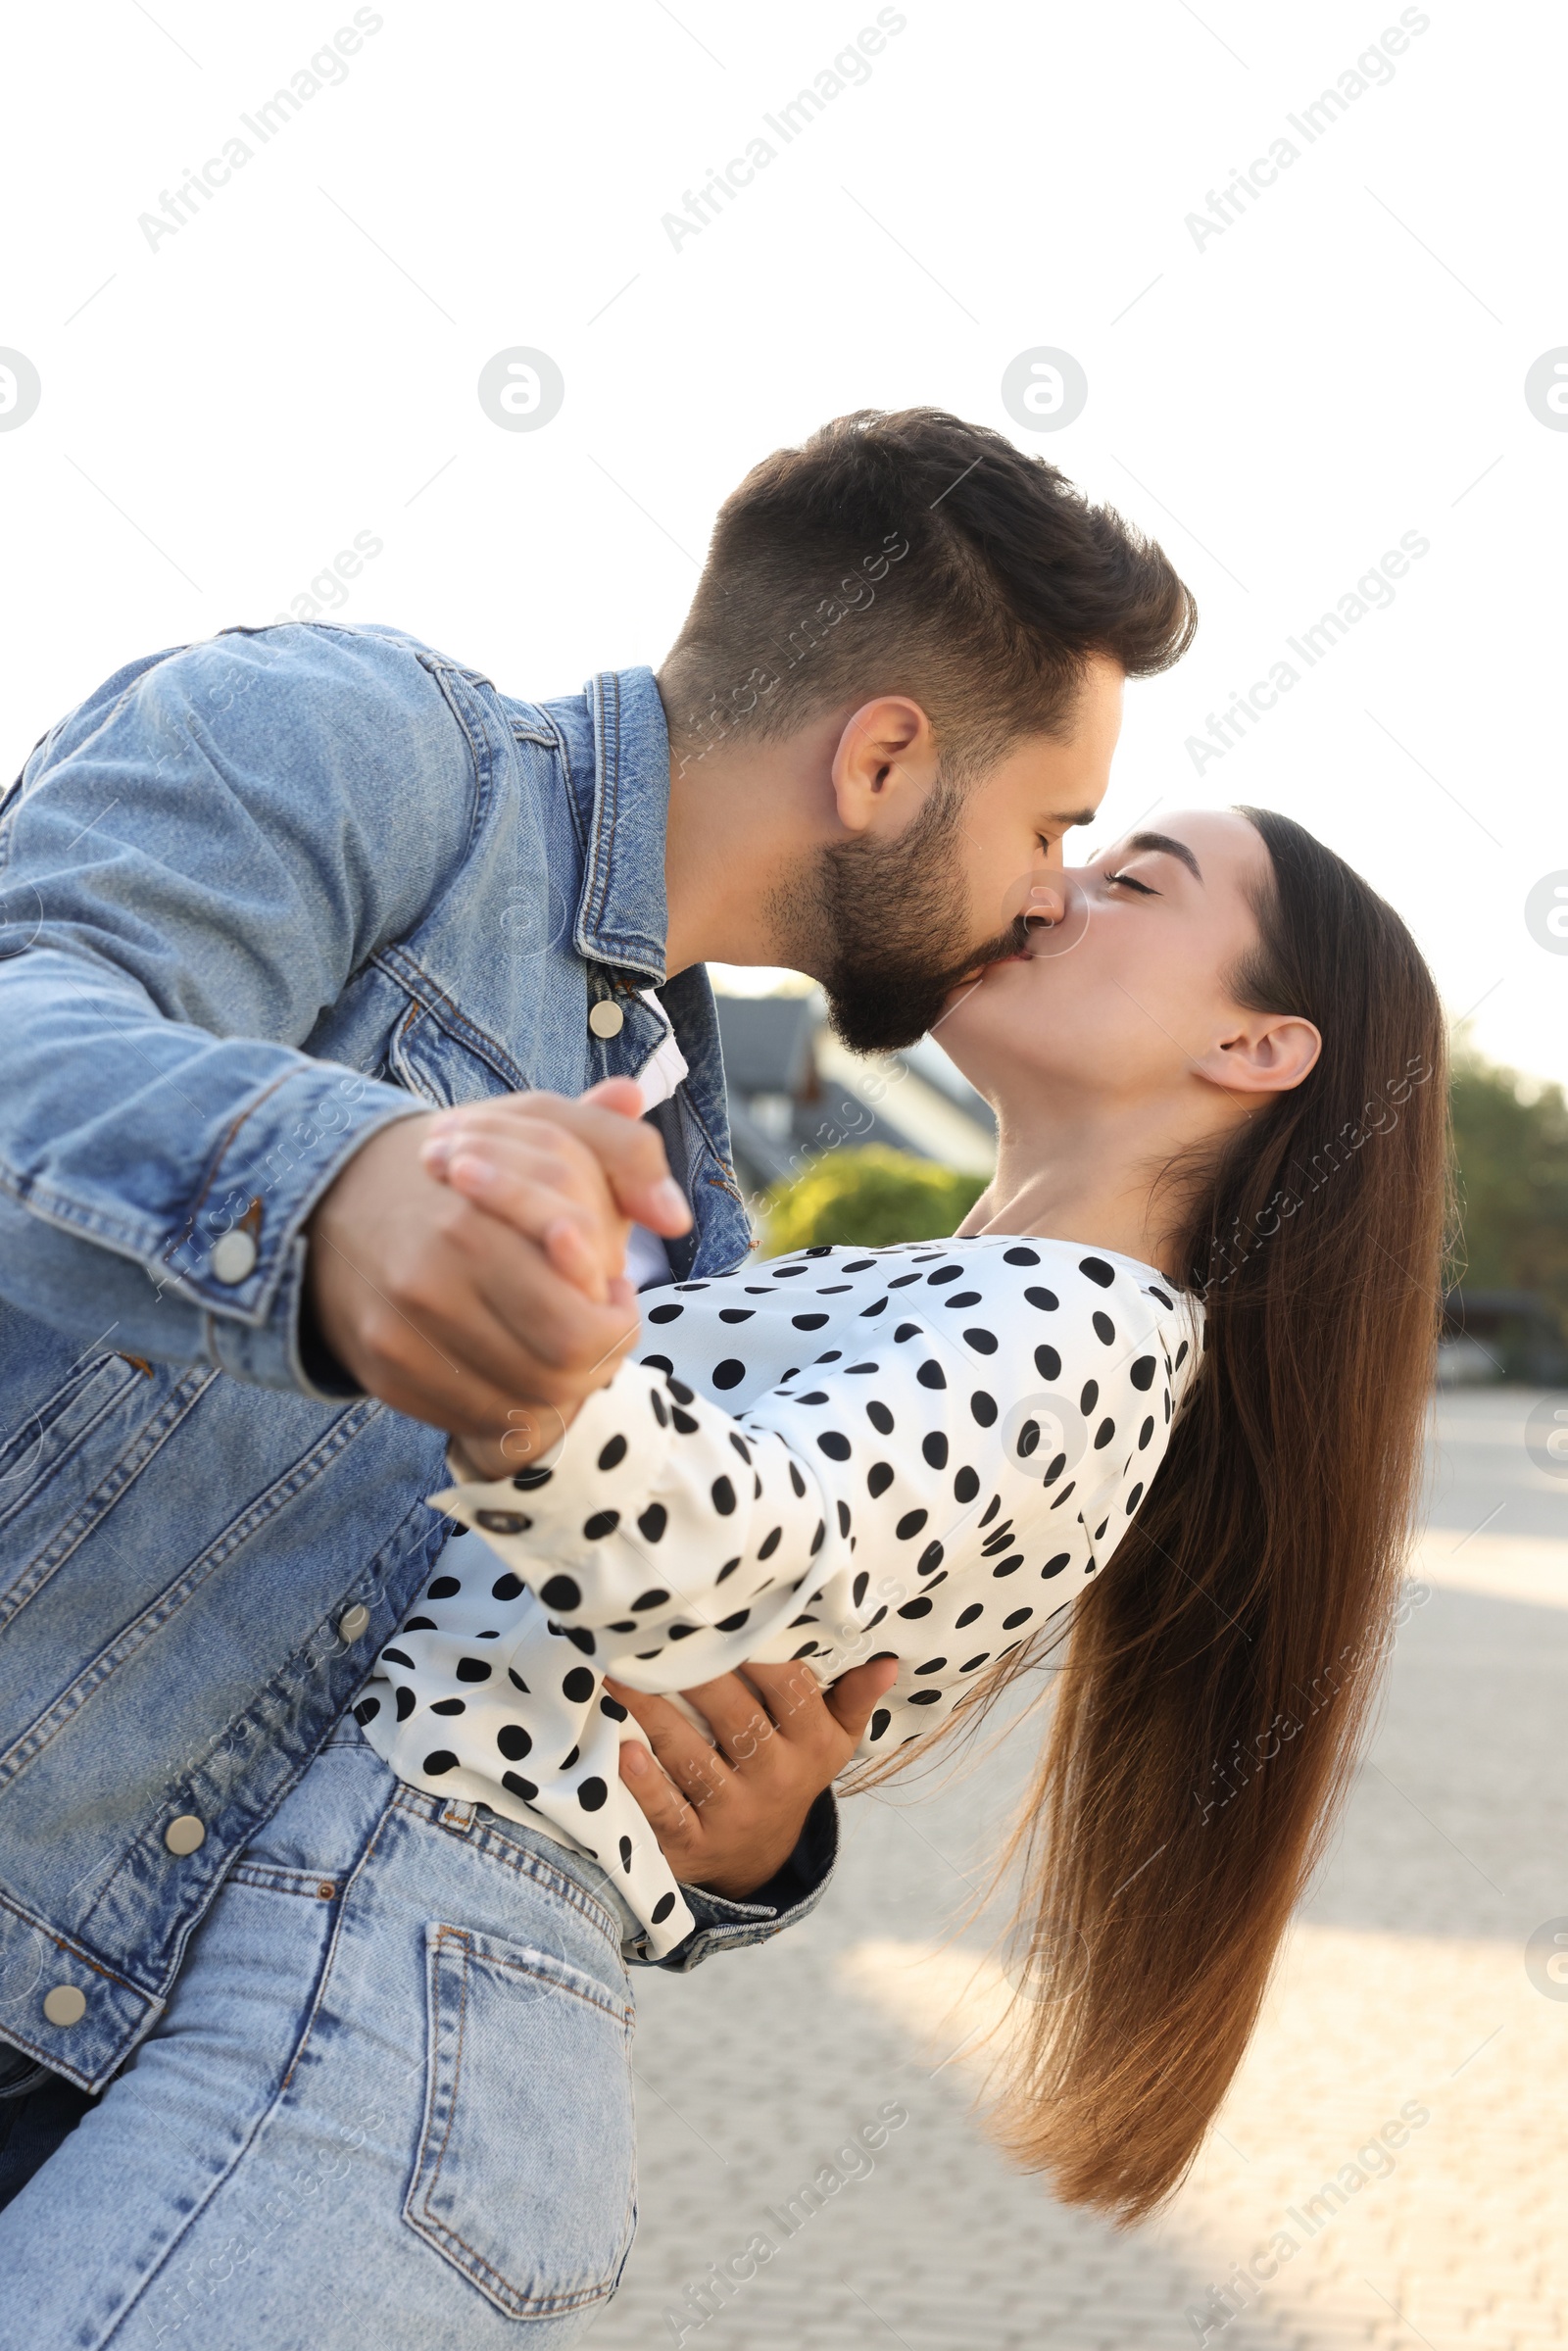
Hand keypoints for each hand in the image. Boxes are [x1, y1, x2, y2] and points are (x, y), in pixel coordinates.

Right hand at [305, 1079, 688, 1460]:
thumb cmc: (465, 1161)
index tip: (615, 1290)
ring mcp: (400, 1332)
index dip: (619, 1319)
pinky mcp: (383, 1371)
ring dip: (562, 1387)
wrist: (336, 1194)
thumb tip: (676, 1216)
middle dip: (599, 1358)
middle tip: (598, 1325)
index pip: (582, 1320)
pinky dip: (512, 1404)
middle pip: (558, 1368)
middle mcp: (429, 1281)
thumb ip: (624, 1151)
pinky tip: (519, 1361)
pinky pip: (473, 1419)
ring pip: (522, 1404)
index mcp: (474, 1218)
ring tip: (562, 1342)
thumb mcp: (544, 1125)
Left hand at [607, 1655, 899, 1900]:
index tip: (726, 1610)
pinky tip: (623, 1752)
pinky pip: (668, 1814)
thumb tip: (886, 1660)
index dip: (759, 1650)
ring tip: (620, 1674)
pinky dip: (645, 1787)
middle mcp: (774, 1778)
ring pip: (693, 1760)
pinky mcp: (693, 1845)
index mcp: (810, 1744)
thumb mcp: (831, 1742)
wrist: (758, 1860)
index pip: (789, 1688)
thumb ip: (853, 1699)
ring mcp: (732, 1813)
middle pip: (736, 1718)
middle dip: (699, 1673)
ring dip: (655, 1717)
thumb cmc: (790, 1772)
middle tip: (661, 1630)